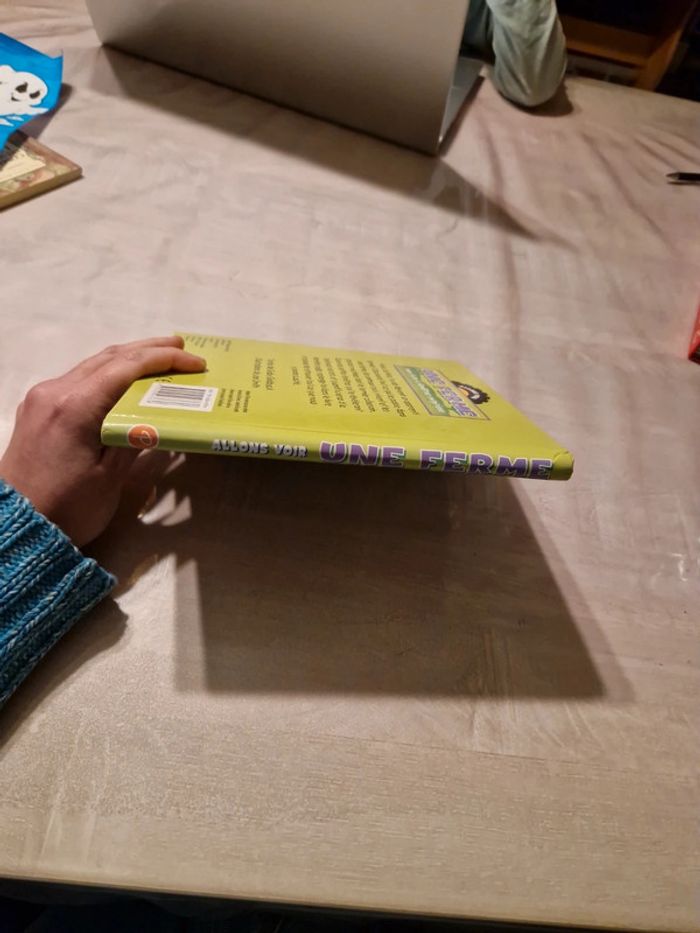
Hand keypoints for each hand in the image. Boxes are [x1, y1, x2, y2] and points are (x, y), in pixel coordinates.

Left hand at [0, 337, 205, 547]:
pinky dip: (108, 374)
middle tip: (182, 346)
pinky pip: (78, 380)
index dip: (164, 359)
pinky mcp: (37, 410)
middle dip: (148, 350)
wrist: (19, 528)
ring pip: (92, 365)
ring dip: (128, 359)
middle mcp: (55, 392)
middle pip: (109, 358)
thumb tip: (158, 419)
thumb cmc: (68, 508)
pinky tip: (125, 381)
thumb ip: (136, 439)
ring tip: (159, 355)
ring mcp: (42, 399)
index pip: (126, 367)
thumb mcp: (111, 477)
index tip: (195, 362)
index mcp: (75, 406)